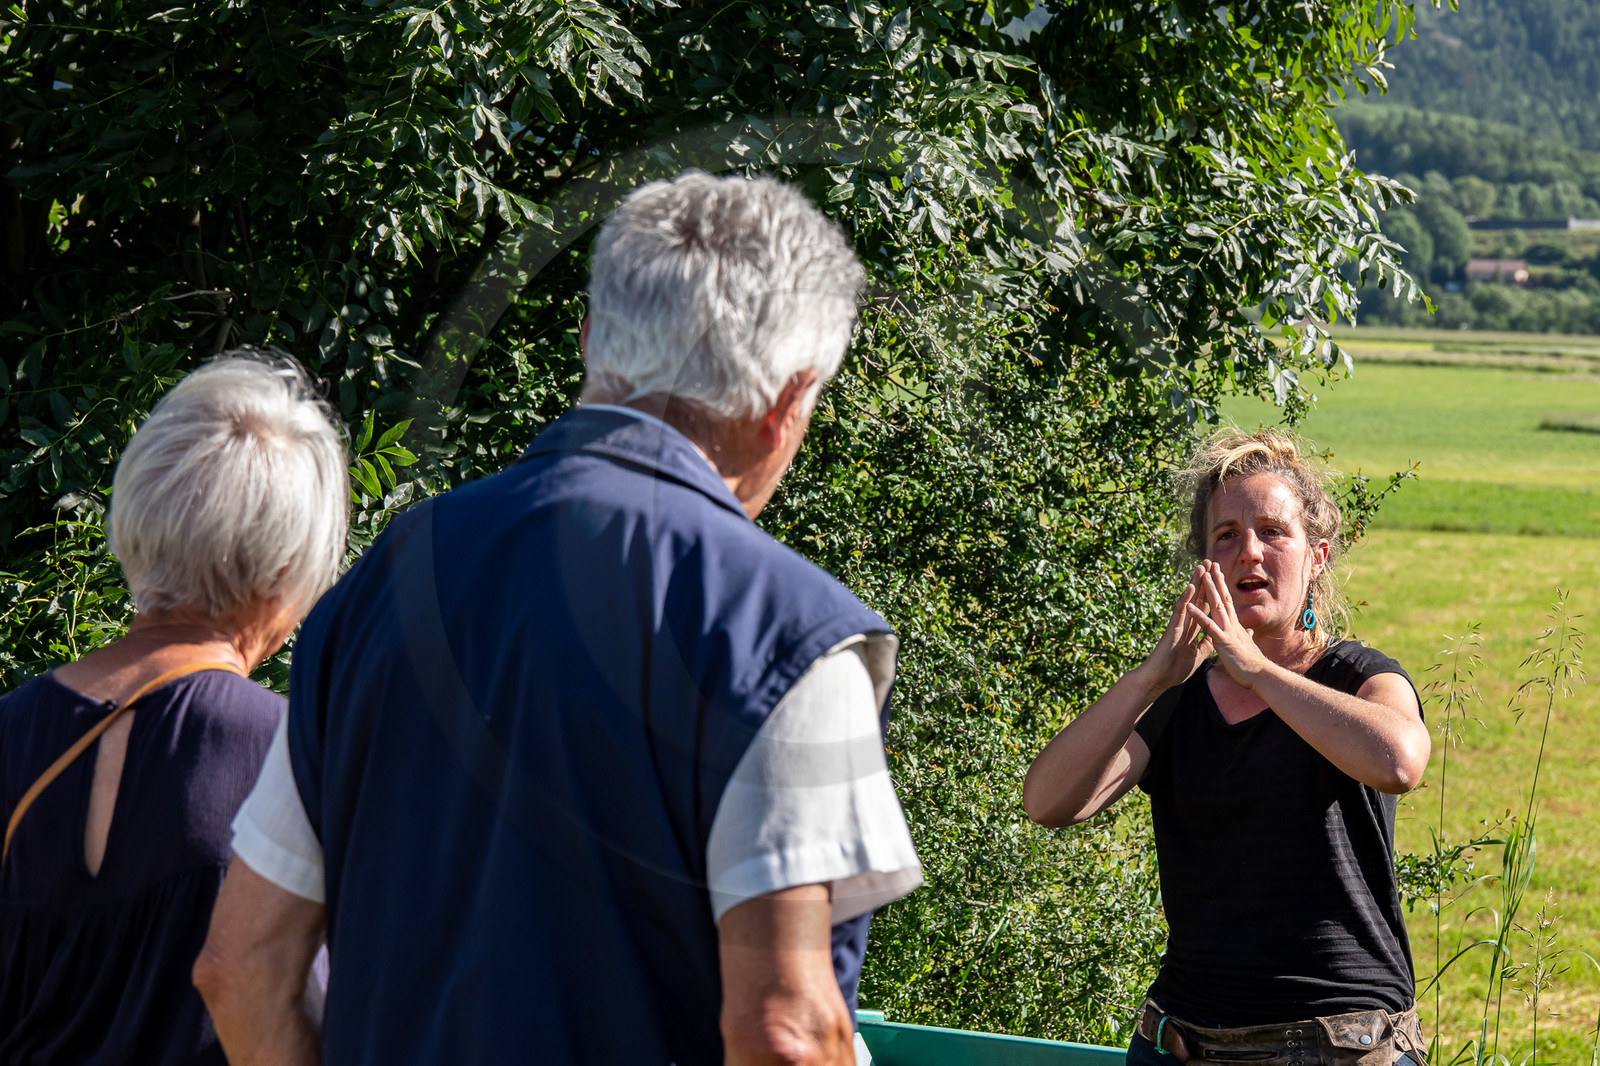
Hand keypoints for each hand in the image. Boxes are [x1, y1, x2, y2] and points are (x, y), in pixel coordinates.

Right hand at [1136, 565, 1212, 693]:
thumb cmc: (1176, 668)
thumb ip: (1207, 644)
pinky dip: (1185, 601)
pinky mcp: (1172, 630)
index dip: (1213, 592)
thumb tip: (1217, 637)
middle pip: (1198, 598)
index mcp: (1193, 628)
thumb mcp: (1199, 655)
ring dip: (1195, 584)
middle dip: (1205, 581)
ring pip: (1189, 601)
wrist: (1160, 679)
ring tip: (1201, 567)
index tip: (1220, 577)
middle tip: (1210, 562)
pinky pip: (1180, 613)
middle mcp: (1186, 623)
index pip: (1205, 607)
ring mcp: (1178, 624)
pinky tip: (1190, 588)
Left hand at [1185, 560, 1270, 689]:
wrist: (1261, 677)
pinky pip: (1208, 627)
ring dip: (1209, 591)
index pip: (1228, 602)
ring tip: (1202, 575)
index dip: (1222, 588)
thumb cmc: (1253, 665)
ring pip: (1217, 607)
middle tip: (1211, 563)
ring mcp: (1228, 632)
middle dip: (1216, 580)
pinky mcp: (1223, 642)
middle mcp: (1232, 625)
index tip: (1217, 574)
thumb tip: (1249, 631)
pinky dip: (1198, 616)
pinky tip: (1189, 607)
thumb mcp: (1248, 647)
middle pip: (1223, 598)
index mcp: (1235, 626)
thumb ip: (1246, 637)